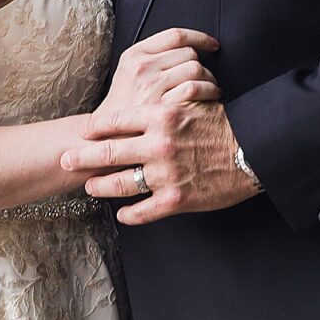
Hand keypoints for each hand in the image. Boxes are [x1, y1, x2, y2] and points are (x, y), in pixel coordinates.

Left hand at [60, 102, 258, 224]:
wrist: (254, 151)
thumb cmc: (224, 125)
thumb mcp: (192, 104)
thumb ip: (165, 107)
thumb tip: (145, 107)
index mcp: (161, 116)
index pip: (116, 120)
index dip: (95, 127)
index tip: (82, 131)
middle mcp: (158, 144)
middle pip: (109, 150)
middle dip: (82, 156)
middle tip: (65, 159)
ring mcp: (165, 174)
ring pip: (120, 183)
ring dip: (101, 186)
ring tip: (90, 187)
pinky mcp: (175, 200)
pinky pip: (143, 211)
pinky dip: (130, 215)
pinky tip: (122, 215)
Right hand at [97, 27, 220, 111]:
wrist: (105, 139)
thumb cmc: (123, 109)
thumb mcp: (128, 76)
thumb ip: (152, 60)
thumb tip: (186, 51)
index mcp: (134, 55)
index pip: (175, 35)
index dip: (200, 37)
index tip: (212, 44)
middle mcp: (142, 66)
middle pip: (189, 53)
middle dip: (203, 64)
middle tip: (207, 77)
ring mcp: (152, 85)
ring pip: (195, 68)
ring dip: (209, 79)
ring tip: (211, 89)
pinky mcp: (162, 105)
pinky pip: (195, 88)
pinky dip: (209, 91)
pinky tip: (210, 98)